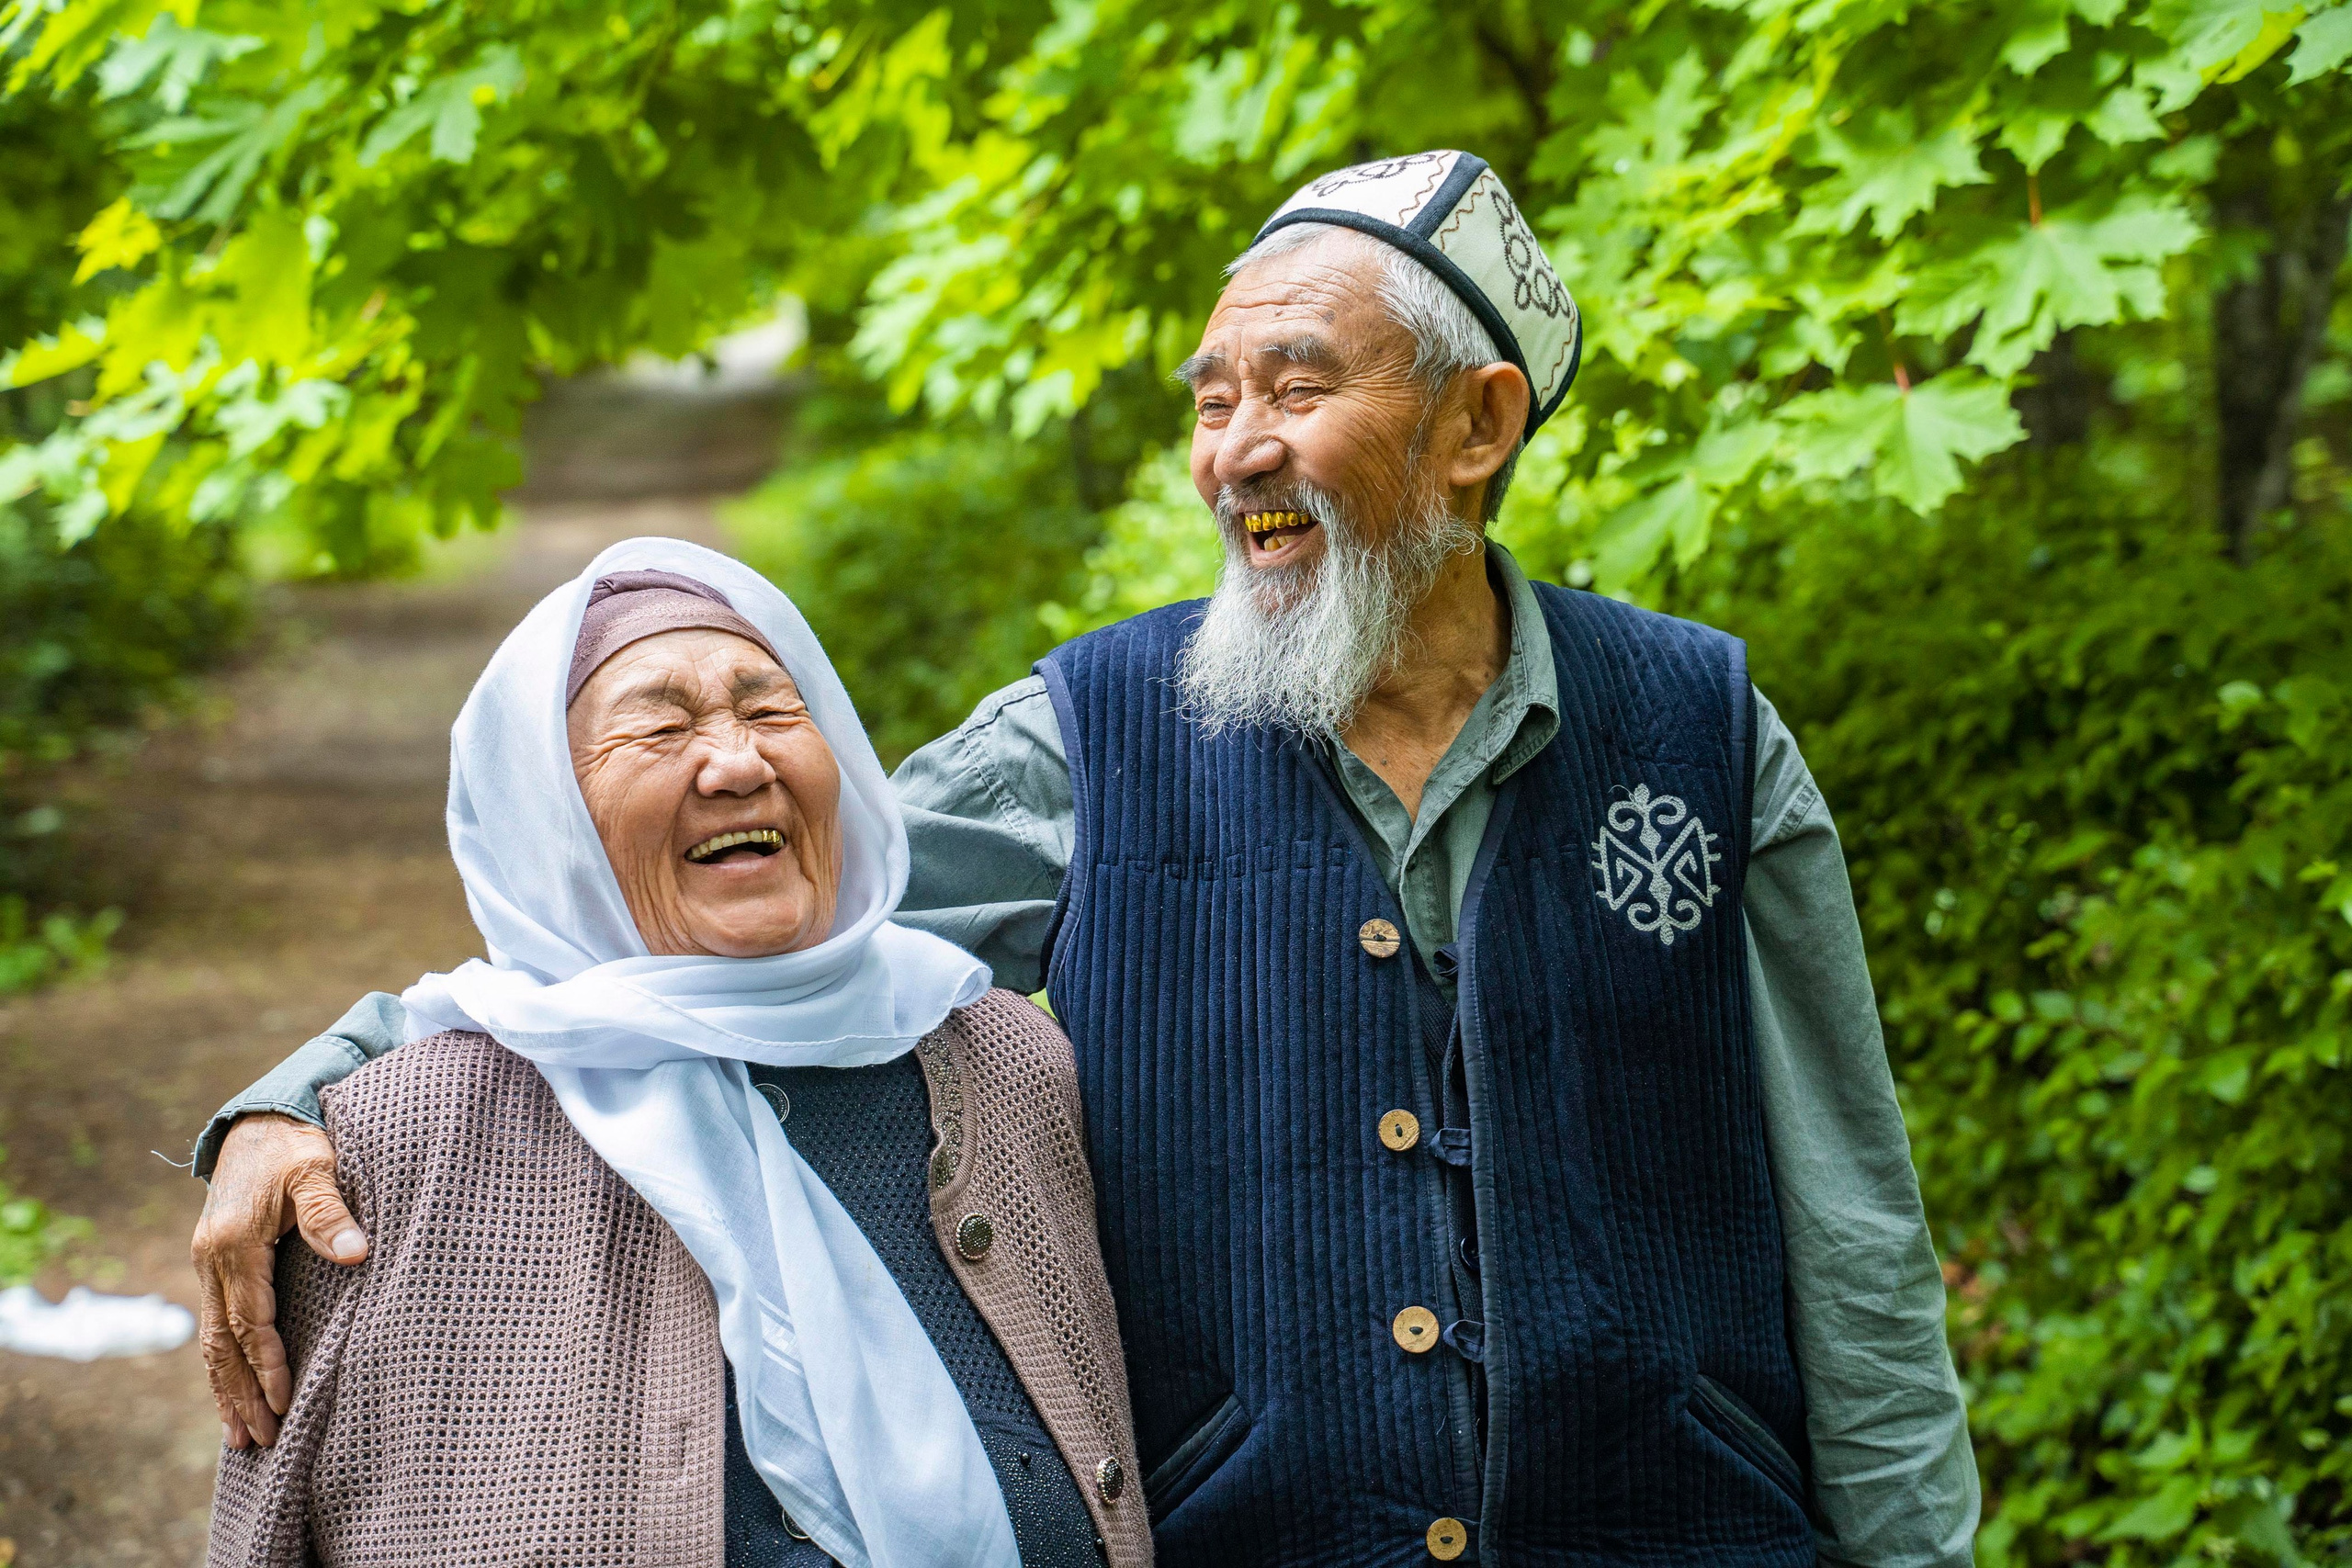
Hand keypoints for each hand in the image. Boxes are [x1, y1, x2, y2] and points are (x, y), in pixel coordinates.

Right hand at [191, 1112, 365, 1448]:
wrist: (259, 1121)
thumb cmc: (297, 1145)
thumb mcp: (317, 1169)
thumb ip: (331, 1212)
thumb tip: (356, 1253)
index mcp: (235, 1243)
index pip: (252, 1318)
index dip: (268, 1362)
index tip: (285, 1400)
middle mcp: (212, 1260)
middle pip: (223, 1342)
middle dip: (242, 1393)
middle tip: (261, 1440)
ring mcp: (207, 1264)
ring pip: (211, 1340)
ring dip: (225, 1389)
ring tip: (240, 1437)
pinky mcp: (214, 1264)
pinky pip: (214, 1325)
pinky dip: (221, 1364)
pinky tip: (230, 1394)